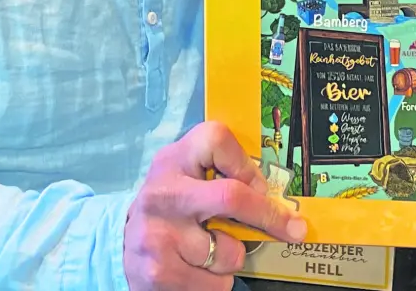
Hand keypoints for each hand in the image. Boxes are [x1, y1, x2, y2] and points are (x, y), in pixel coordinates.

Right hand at [125, 122, 306, 290]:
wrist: (122, 249)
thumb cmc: (170, 211)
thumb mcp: (186, 180)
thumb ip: (219, 177)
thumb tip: (274, 196)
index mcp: (173, 161)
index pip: (216, 139)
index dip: (246, 164)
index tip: (260, 186)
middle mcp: (163, 193)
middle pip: (231, 195)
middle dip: (269, 216)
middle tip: (293, 229)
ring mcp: (159, 234)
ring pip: (229, 251)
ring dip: (232, 258)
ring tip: (209, 251)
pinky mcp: (159, 272)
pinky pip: (217, 282)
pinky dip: (216, 281)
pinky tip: (196, 270)